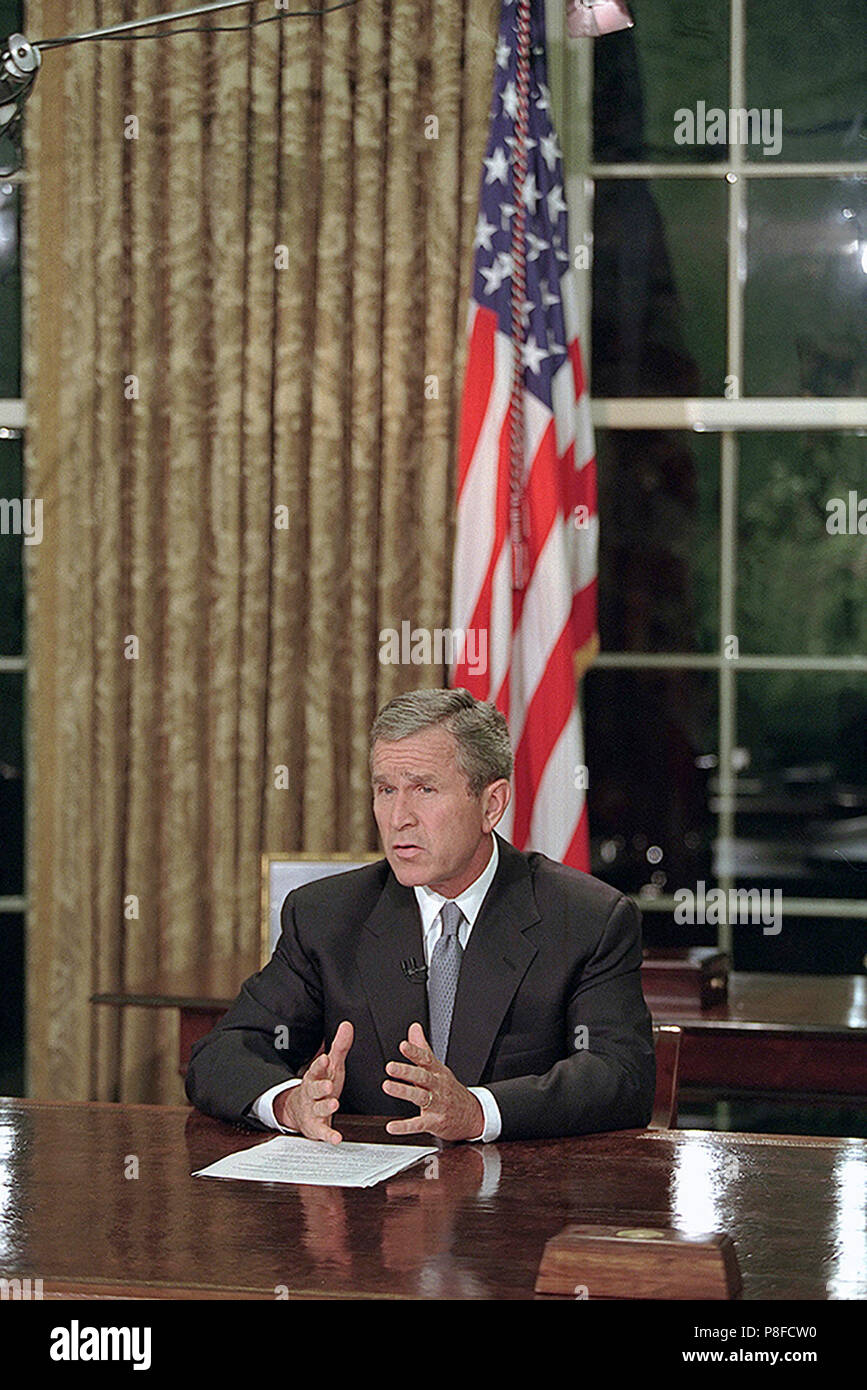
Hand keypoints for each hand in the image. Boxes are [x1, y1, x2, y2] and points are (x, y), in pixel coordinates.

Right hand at [275, 1020, 353, 1143]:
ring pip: (318, 1108)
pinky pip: (322, 1131)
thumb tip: (347, 1025)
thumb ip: (339, 1047)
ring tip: (334, 1105)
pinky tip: (336, 1138)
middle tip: (328, 1085)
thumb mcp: (331, 1066)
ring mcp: (313, 1110)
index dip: (319, 1065)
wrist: (299, 1110)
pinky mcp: (316, 1127)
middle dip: (320, 1087)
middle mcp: (312, 1093)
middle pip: (314, 1089)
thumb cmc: (320, 1085)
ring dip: (325, 1107)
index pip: (315, 1069)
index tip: (324, 1060)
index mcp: (315, 1076)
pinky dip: (328, 1135)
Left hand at [382, 1022, 483, 1141]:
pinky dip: (405, 1126)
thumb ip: (422, 1048)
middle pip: (423, 1077)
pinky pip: (419, 1124)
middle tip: (390, 1067)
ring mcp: (437, 1105)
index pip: (426, 1059)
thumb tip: (414, 1028)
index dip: (415, 1052)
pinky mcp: (435, 1122)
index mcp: (438, 1072)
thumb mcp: (438, 1067)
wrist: (472, 1115)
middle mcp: (438, 1087)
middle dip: (407, 1071)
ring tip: (388, 1086)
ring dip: (404, 1091)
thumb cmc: (450, 1090)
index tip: (403, 1045)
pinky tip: (392, 1126)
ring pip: (420, 1097)